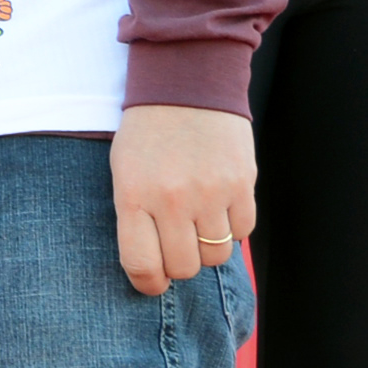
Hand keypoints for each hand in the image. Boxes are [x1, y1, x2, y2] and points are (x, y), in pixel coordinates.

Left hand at [109, 104, 254, 297]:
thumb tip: (153, 268)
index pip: (141, 265)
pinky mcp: (243, 183)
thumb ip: (135, 217)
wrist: (186, 83)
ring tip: (198, 221)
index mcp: (134, 195)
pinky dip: (232, 228)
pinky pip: (243, 233)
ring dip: (206, 246)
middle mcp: (172, 198)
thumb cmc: (148, 134)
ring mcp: (211, 192)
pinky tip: (219, 205)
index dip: (148, 284)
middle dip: (179, 263)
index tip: (153, 282)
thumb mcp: (124, 172)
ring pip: (215, 255)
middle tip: (176, 243)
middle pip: (184, 267)